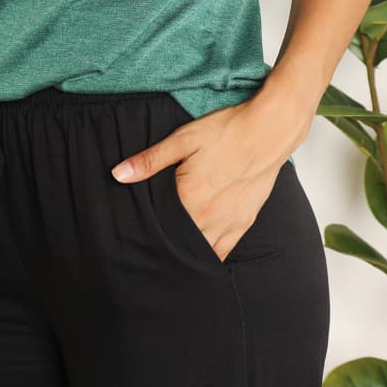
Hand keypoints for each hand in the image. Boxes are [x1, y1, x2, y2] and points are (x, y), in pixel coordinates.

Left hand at [109, 88, 302, 260]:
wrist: (268, 130)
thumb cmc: (226, 131)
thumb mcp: (182, 140)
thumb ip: (150, 161)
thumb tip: (118, 174)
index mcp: (189, 199)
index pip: (159, 227)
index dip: (145, 230)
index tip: (134, 234)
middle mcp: (208, 218)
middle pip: (179, 242)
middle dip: (164, 243)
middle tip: (149, 245)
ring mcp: (228, 223)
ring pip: (201, 251)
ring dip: (186, 252)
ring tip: (172, 252)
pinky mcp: (244, 222)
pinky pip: (224, 250)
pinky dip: (210, 255)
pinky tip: (200, 256)